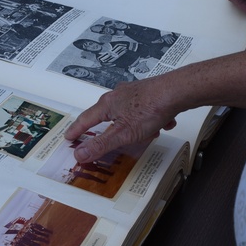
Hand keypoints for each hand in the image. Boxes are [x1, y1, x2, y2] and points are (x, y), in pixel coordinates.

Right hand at [64, 76, 179, 163]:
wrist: (176, 91)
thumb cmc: (150, 108)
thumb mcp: (122, 134)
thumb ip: (100, 144)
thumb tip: (79, 154)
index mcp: (107, 105)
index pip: (85, 119)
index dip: (76, 130)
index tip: (69, 137)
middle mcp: (118, 96)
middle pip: (107, 115)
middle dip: (110, 129)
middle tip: (105, 138)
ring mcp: (134, 93)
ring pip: (128, 113)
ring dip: (136, 127)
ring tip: (147, 134)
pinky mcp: (149, 93)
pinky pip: (145, 110)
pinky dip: (151, 119)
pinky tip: (162, 125)